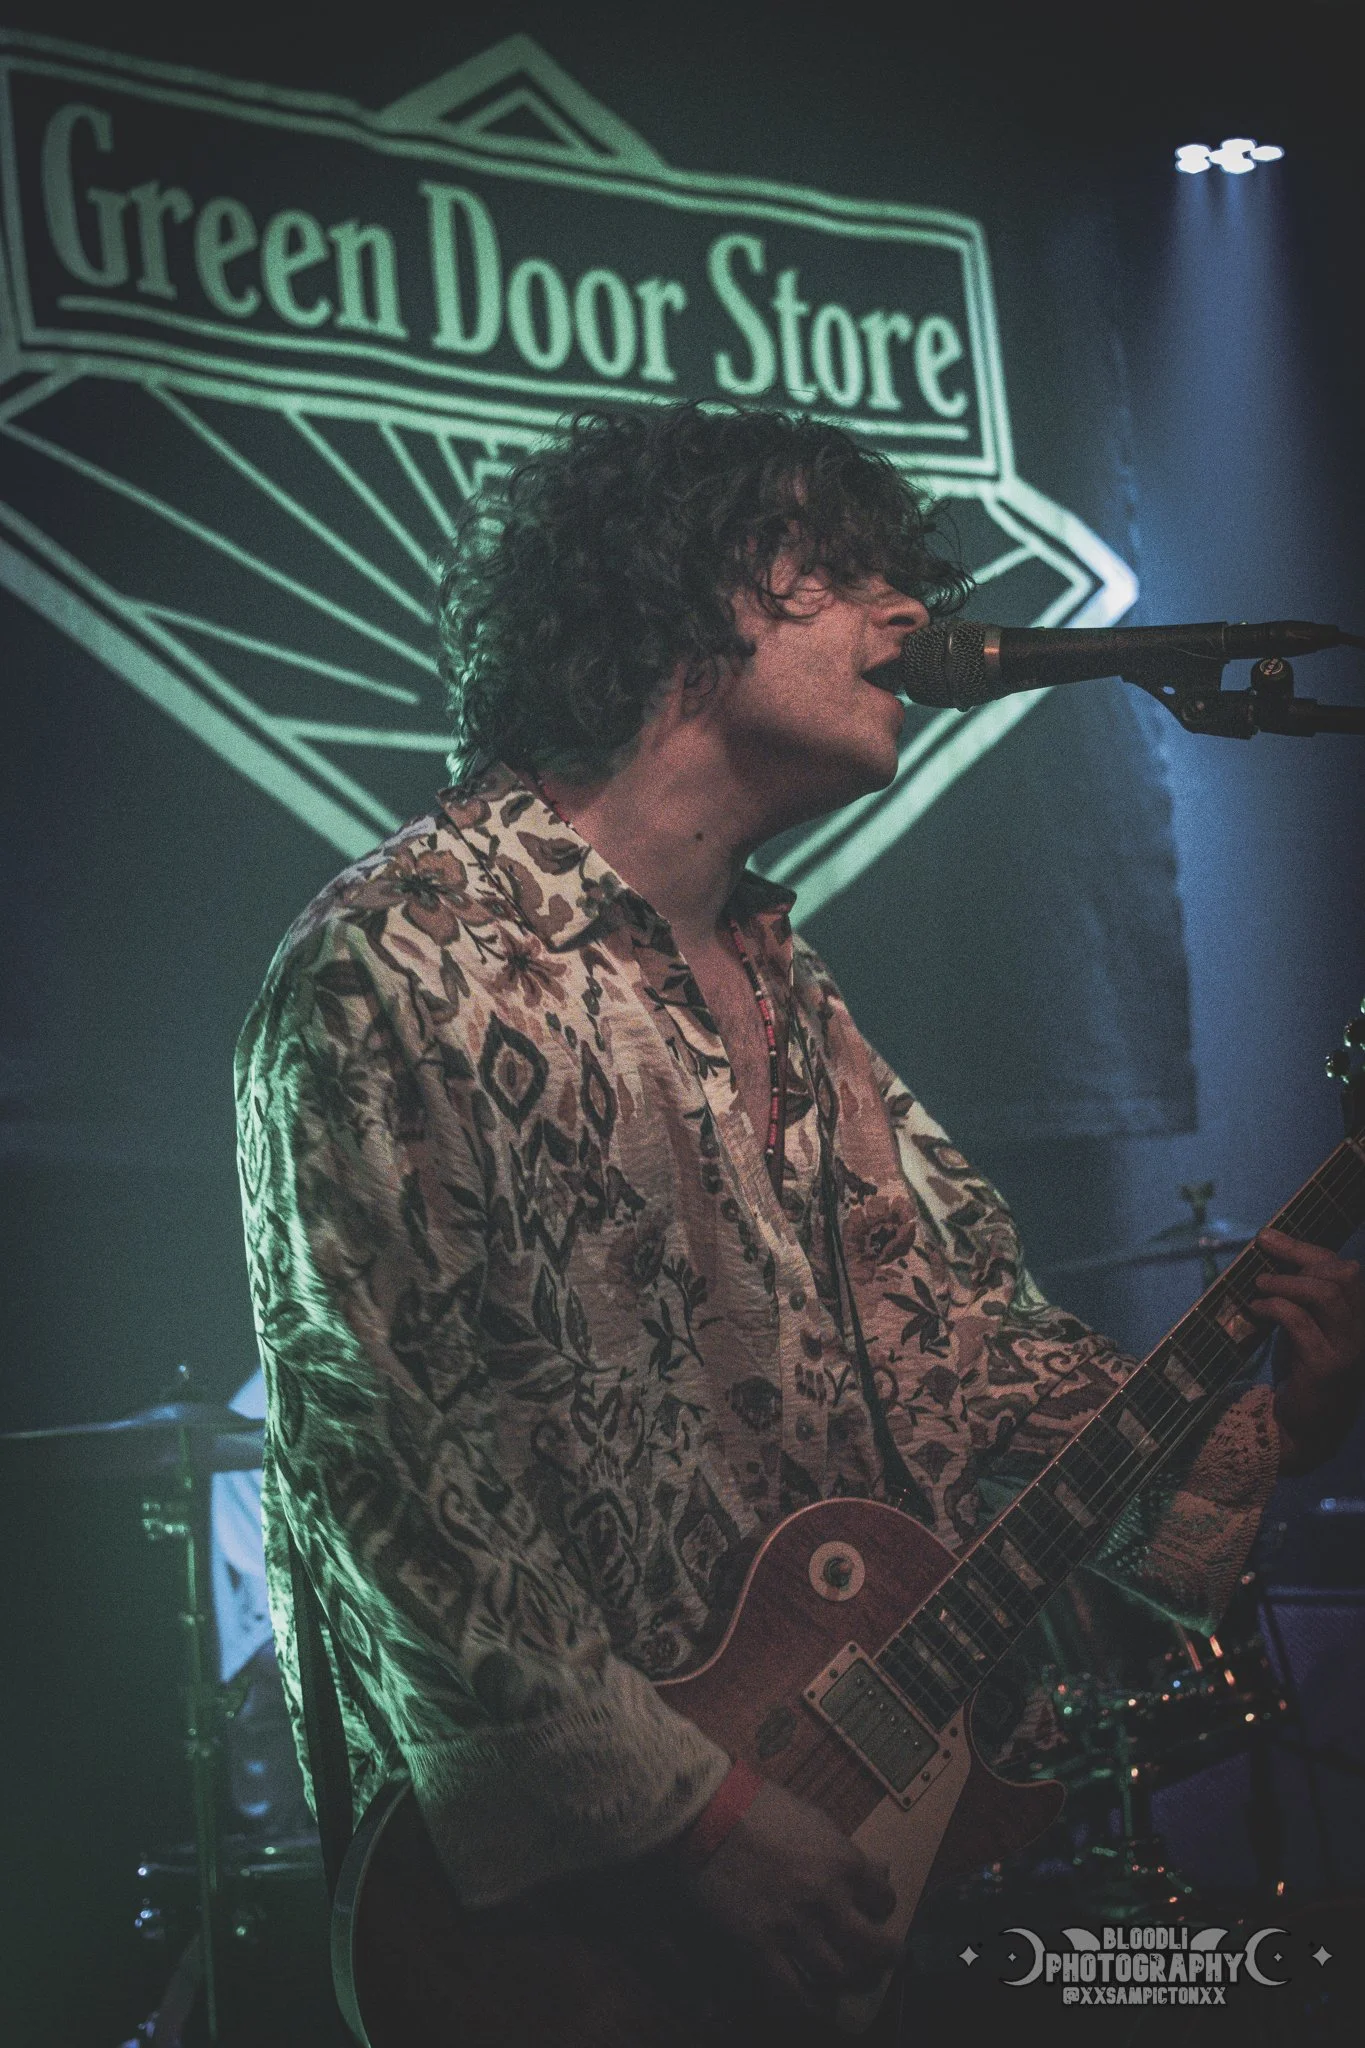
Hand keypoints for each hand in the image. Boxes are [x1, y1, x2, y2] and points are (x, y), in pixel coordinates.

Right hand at [672, 1780, 898, 2013]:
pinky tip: (814, 2006)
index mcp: (843, 1862)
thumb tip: (878, 1869)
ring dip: (846, 1980)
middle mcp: (826, 1899)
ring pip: (838, 1973)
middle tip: (882, 1961)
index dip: (881, 1906)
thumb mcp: (814, 1818)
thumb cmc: (761, 1806)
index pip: (883, 1899)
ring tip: (846, 1979)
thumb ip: (846, 1849)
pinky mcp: (760, 1945)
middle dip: (884, 1958)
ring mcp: (793, 1926)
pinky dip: (807, 2005)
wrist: (708, 1813)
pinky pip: (792, 1991)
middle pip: (872, 1947)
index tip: (873, 1911)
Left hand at [1253, 1227, 1364, 1472]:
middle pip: (1345, 1275)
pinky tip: (1255, 1311)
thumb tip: (1268, 1241)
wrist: (1303, 1429)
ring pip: (1329, 1295)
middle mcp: (1361, 1331)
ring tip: (1259, 1288)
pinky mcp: (1327, 1368)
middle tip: (1264, 1275)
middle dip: (1300, 1263)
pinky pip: (1302, 1323)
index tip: (1267, 1238)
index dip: (1304, 1249)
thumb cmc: (1301, 1371)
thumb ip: (1296, 1291)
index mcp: (1358, 1317)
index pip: (1343, 1269)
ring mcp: (1348, 1350)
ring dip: (1287, 1284)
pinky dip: (1275, 1308)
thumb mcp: (1302, 1324)